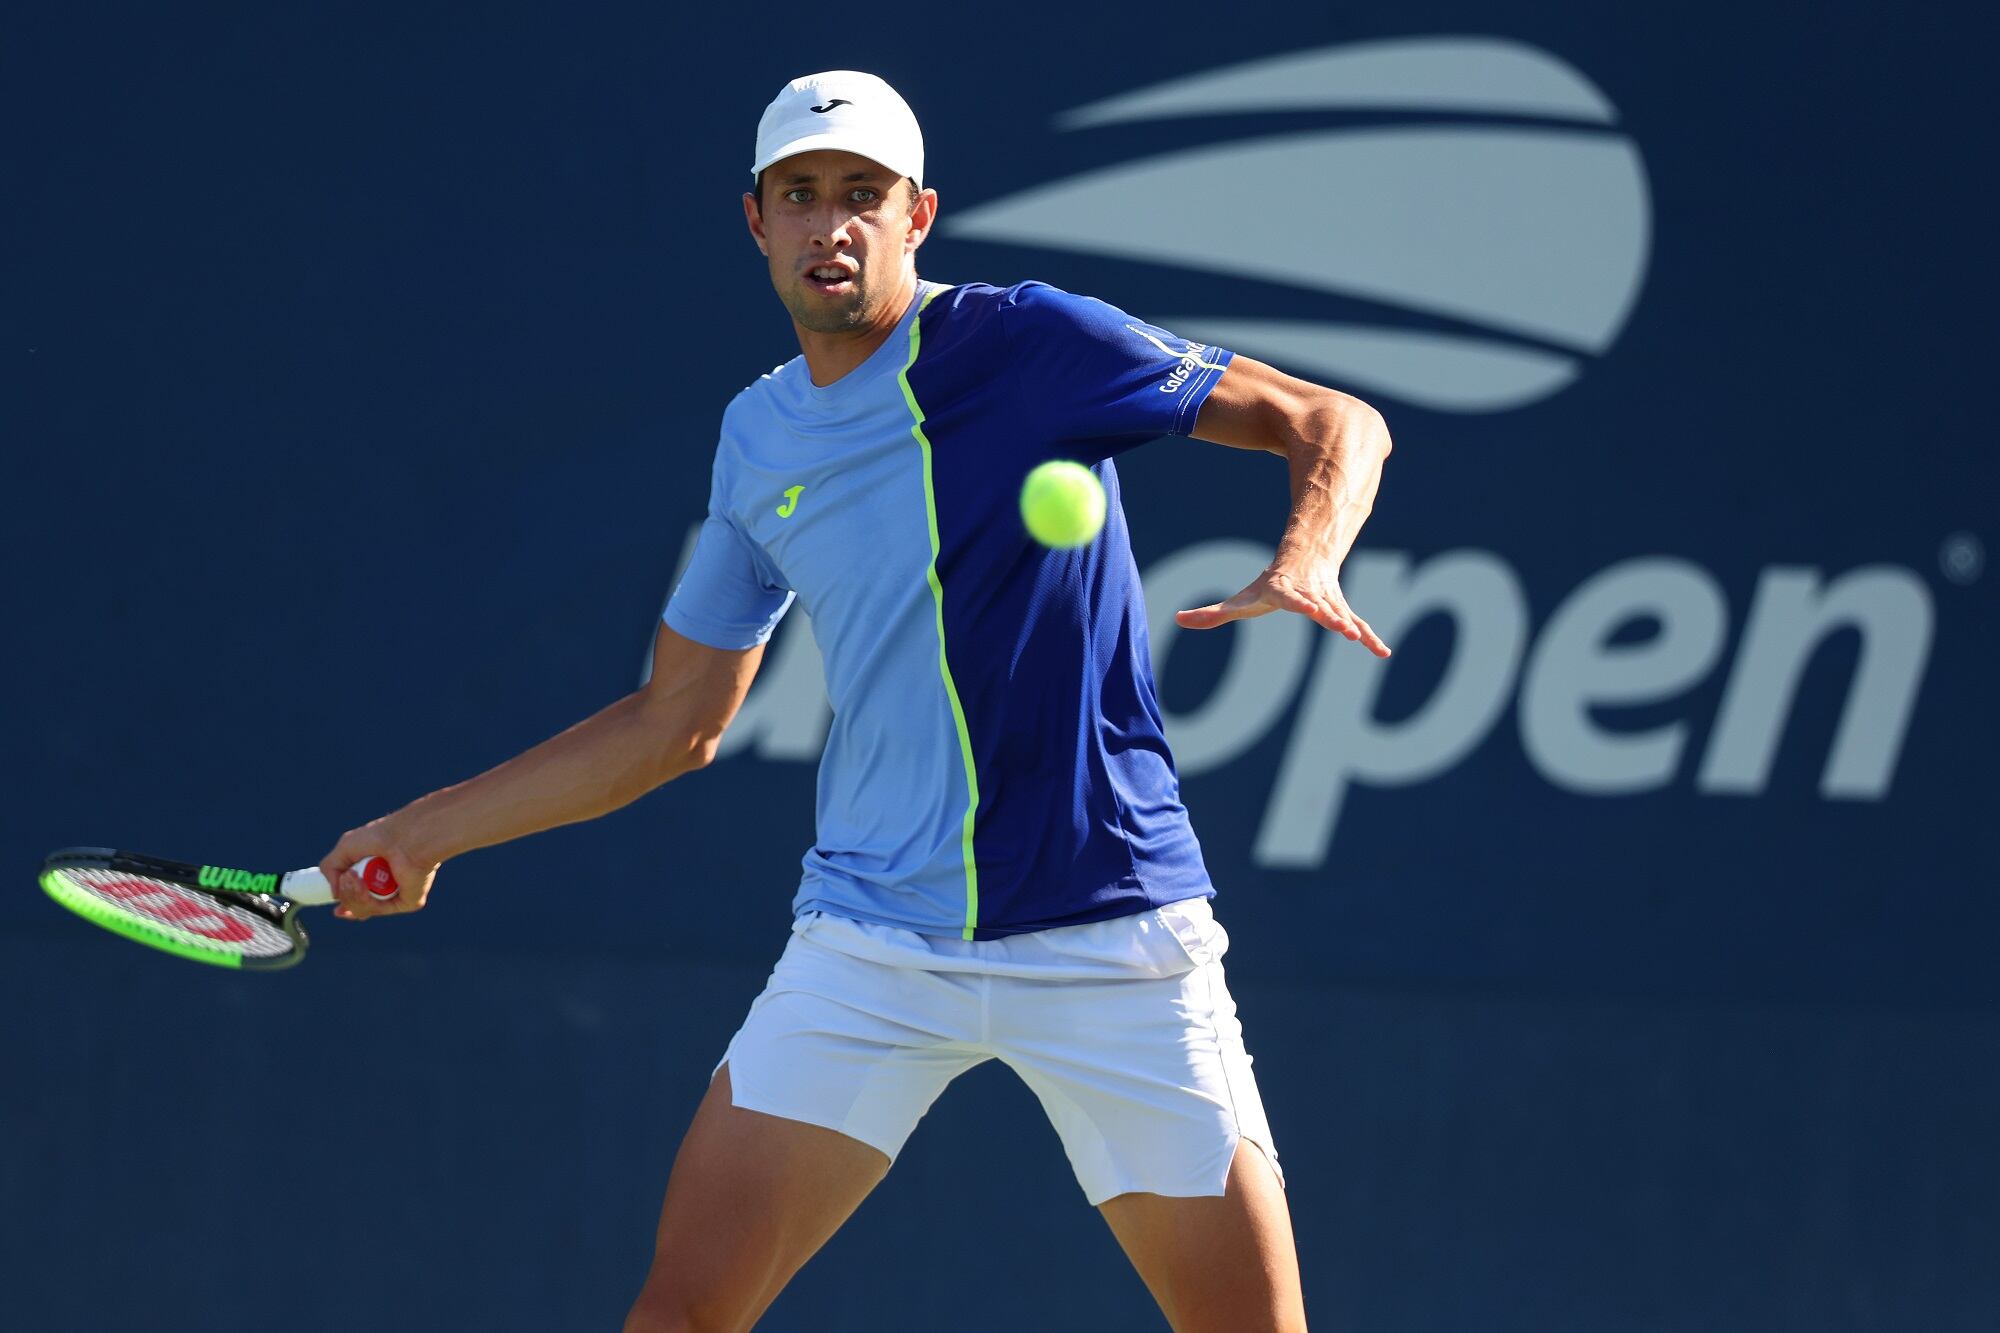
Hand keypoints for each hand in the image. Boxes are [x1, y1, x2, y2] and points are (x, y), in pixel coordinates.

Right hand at [319, 817, 440, 921]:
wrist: (404, 838)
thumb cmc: (379, 837)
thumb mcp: (345, 848)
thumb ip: (330, 868)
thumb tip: (334, 895)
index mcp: (375, 874)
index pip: (359, 898)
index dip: (346, 904)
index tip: (337, 910)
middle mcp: (387, 887)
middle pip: (356, 907)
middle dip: (346, 895)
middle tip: (348, 876)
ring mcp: (397, 896)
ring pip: (363, 911)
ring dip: (351, 896)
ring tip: (354, 876)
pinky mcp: (408, 902)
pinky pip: (379, 910)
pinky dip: (365, 899)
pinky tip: (362, 884)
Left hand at [1176, 563, 1390, 657]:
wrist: (1305, 560)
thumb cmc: (1267, 586)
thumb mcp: (1240, 600)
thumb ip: (1212, 614)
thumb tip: (1176, 618)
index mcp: (1283, 591)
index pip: (1289, 597)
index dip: (1299, 602)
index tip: (1310, 607)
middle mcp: (1309, 595)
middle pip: (1319, 606)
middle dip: (1329, 615)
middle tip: (1341, 626)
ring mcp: (1328, 602)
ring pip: (1341, 614)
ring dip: (1351, 626)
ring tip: (1359, 638)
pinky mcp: (1341, 611)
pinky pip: (1358, 625)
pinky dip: (1369, 639)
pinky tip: (1383, 654)